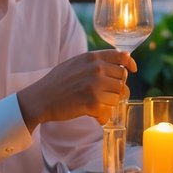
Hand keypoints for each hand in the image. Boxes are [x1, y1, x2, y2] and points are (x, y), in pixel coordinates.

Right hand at [16, 50, 135, 127]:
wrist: (40, 98)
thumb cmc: (57, 82)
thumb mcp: (75, 63)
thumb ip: (95, 62)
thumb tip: (118, 65)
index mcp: (92, 58)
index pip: (121, 56)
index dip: (129, 63)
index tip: (132, 70)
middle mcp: (96, 69)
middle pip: (122, 79)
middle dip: (116, 88)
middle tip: (104, 95)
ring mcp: (95, 85)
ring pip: (118, 96)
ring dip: (109, 103)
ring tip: (95, 105)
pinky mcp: (92, 102)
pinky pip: (109, 110)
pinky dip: (102, 116)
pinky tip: (93, 115)